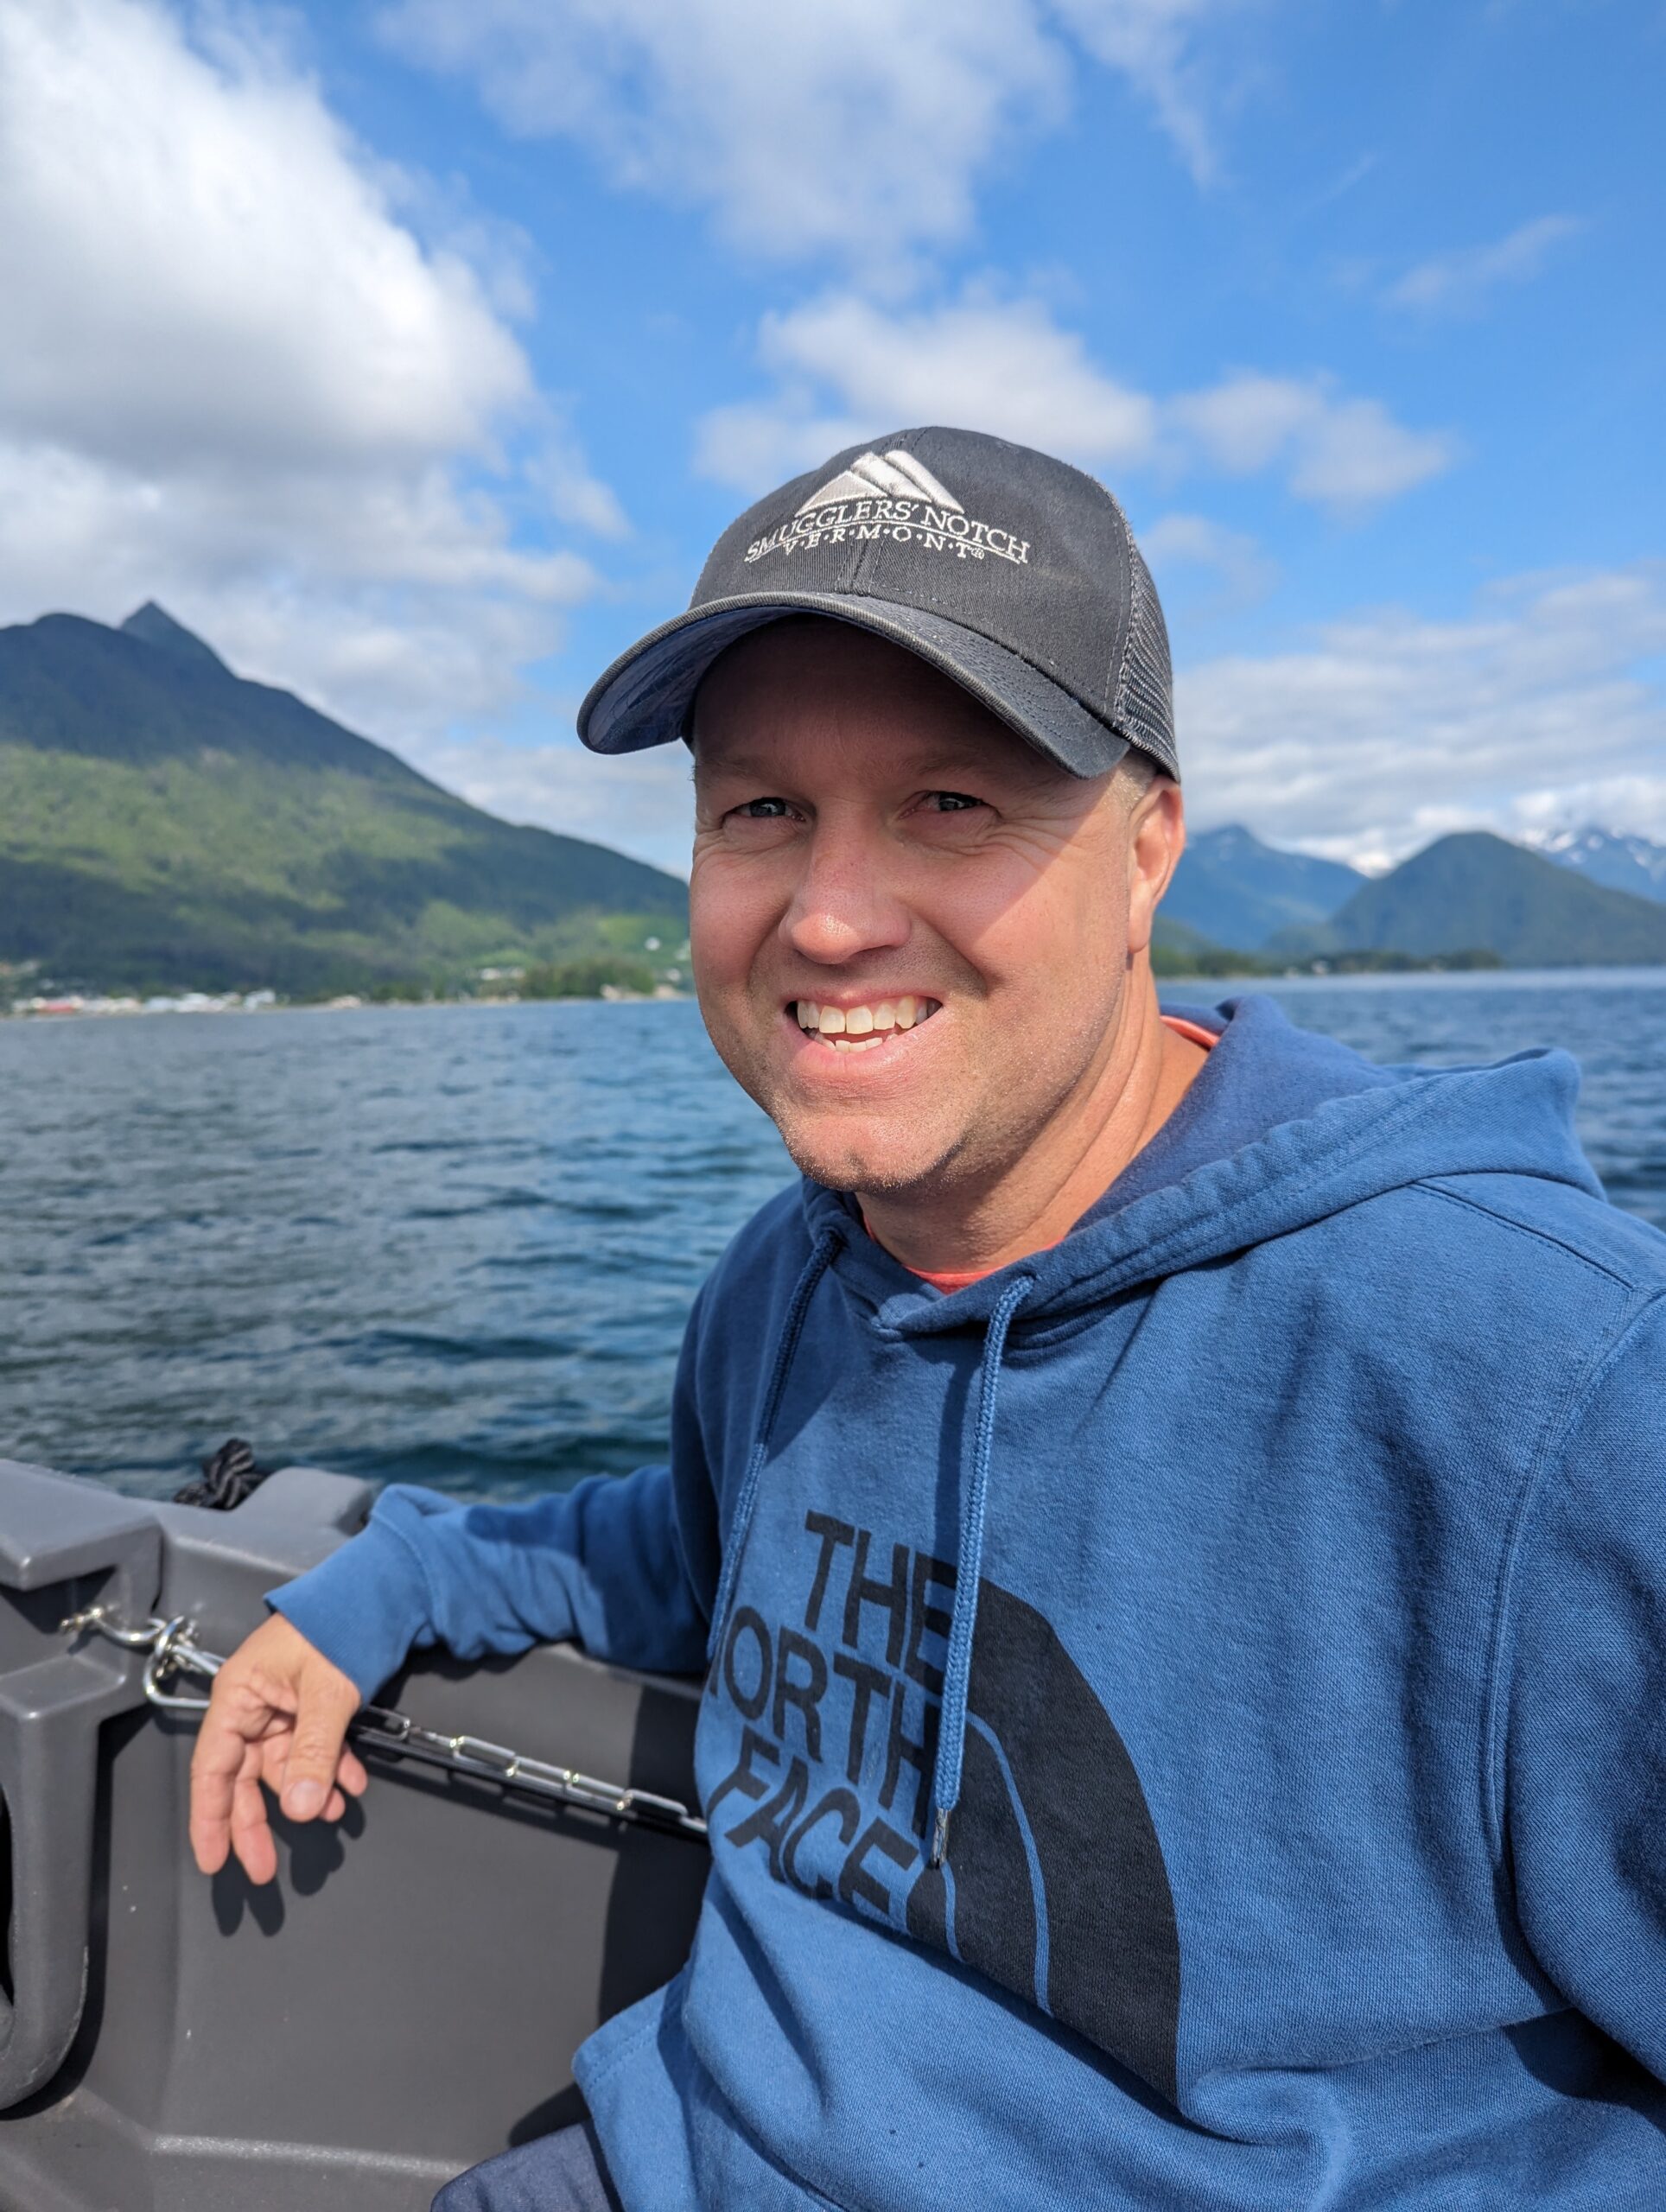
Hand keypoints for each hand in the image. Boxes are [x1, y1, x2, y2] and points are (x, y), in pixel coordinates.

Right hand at [189, 1612, 367, 1884]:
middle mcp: (254, 1704)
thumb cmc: (340, 1624)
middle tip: (265, 1869)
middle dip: (256, 1823)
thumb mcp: (327, 1693)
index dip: (210, 1817)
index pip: (213, 1768)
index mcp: (239, 1695)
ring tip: (337, 1811)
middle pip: (245, 1776)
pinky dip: (331, 1769)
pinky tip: (352, 1785)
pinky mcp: (312, 1705)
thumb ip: (314, 1754)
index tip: (213, 1860)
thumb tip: (303, 1810)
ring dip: (310, 1791)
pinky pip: (313, 1749)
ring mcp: (283, 1706)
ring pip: (285, 1766)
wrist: (384, 1589)